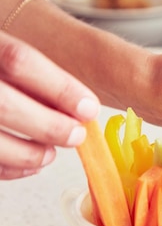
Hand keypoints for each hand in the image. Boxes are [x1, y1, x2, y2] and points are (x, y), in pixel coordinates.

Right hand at [0, 31, 99, 179]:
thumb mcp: (3, 57)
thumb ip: (30, 74)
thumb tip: (80, 107)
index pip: (18, 60)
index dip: (60, 87)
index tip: (89, 108)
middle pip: (4, 104)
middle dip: (48, 125)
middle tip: (75, 135)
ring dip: (28, 153)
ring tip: (50, 154)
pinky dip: (9, 169)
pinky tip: (28, 165)